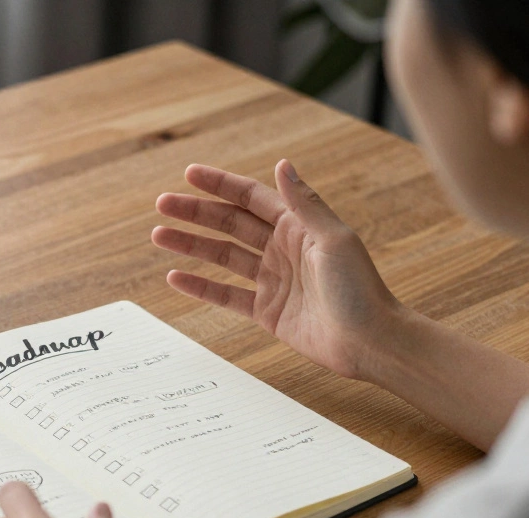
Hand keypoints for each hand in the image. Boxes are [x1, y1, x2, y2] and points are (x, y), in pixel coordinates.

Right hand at [153, 160, 405, 380]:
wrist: (369, 342)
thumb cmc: (359, 289)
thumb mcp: (333, 239)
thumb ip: (304, 204)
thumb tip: (282, 164)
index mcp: (299, 227)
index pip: (252, 198)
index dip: (221, 185)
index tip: (190, 173)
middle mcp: (282, 249)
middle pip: (230, 224)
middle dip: (196, 213)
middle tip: (162, 204)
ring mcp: (273, 280)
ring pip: (222, 257)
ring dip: (191, 245)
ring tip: (159, 235)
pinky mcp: (267, 311)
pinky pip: (226, 295)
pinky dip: (201, 286)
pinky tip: (176, 277)